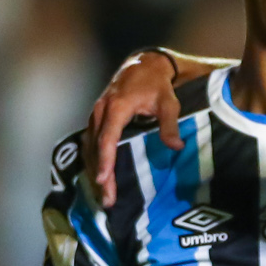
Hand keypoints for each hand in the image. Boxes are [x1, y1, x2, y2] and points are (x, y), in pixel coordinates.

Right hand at [89, 52, 184, 207]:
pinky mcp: (96, 118)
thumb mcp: (168, 102)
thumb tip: (176, 146)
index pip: (107, 138)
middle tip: (107, 200)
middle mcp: (100, 110)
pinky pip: (90, 142)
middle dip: (99, 175)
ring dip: (94, 170)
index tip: (103, 179)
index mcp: (117, 106)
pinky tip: (98, 177)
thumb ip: (170, 124)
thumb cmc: (157, 85)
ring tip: (103, 195)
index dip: (105, 160)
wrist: (142, 65)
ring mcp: (95, 114)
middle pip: (95, 148)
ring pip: (89, 147)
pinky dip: (93, 160)